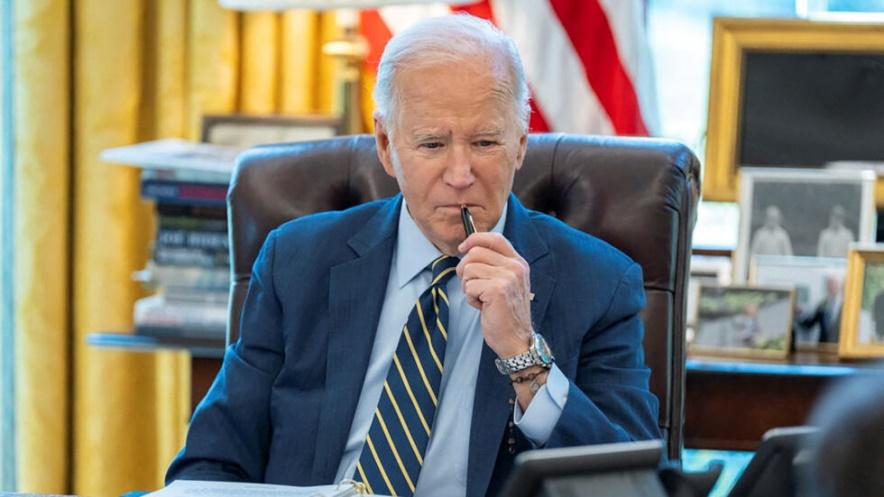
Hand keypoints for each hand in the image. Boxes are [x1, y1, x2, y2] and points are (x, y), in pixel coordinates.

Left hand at [457, 232, 532, 357]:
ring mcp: (507, 277)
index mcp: (518, 262)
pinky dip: (470, 298)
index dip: (474, 239)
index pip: (494, 238)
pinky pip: (469, 286)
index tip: (462, 248)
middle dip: (465, 269)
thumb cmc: (505, 313)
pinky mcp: (497, 290)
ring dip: (468, 286)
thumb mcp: (505, 282)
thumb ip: (493, 265)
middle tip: (472, 286)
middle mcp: (515, 267)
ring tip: (481, 298)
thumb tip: (467, 250)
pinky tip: (483, 307)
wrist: (516, 339)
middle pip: (475, 252)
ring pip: (469, 269)